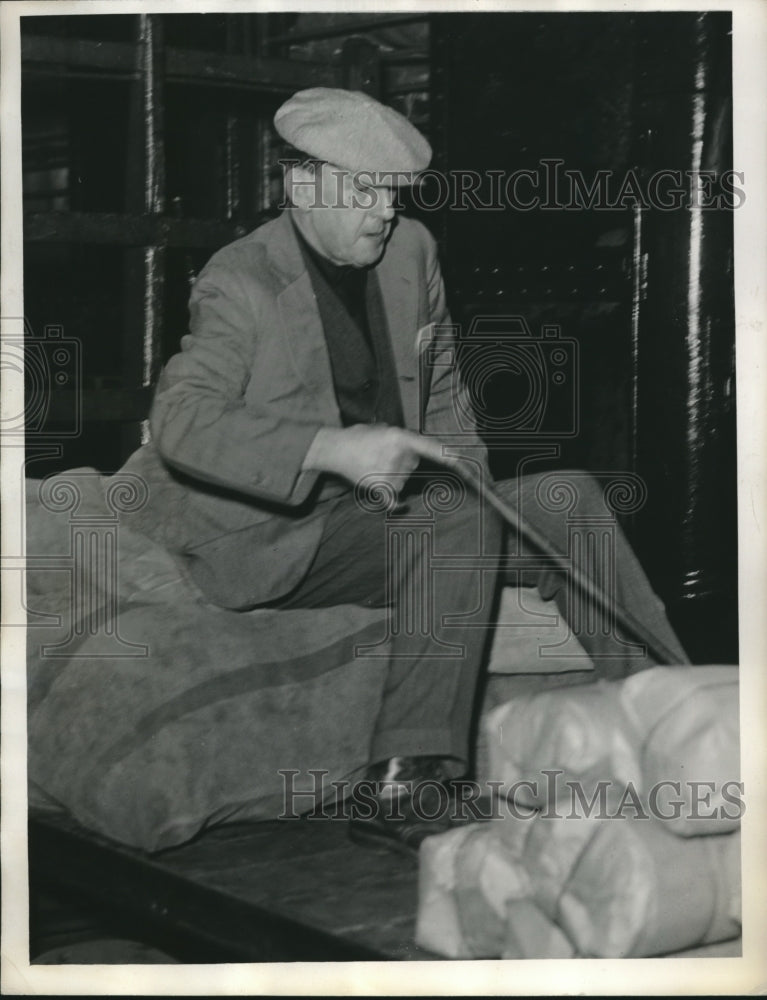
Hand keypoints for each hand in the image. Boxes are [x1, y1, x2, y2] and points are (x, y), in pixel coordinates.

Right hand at [302, 424, 448, 495]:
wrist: (334, 448)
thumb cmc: (359, 438)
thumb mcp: (383, 429)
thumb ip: (403, 439)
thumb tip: (420, 452)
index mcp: (400, 437)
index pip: (430, 447)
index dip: (449, 455)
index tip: (464, 462)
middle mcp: (398, 455)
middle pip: (413, 465)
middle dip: (403, 462)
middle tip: (382, 454)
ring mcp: (389, 472)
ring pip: (403, 481)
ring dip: (392, 476)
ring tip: (373, 465)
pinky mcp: (379, 488)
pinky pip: (394, 500)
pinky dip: (395, 504)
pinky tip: (396, 504)